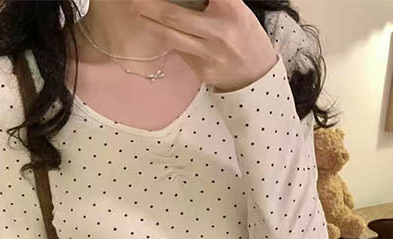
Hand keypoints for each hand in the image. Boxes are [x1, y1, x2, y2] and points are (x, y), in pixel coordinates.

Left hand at [131, 0, 277, 91]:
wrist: (257, 76)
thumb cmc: (245, 36)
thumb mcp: (237, 10)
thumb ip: (214, 2)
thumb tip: (183, 0)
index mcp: (232, 9)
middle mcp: (219, 31)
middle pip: (174, 15)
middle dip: (150, 6)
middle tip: (135, 1)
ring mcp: (208, 53)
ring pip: (170, 36)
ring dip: (150, 23)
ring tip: (137, 13)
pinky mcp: (201, 69)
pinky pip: (179, 50)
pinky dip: (168, 39)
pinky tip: (160, 31)